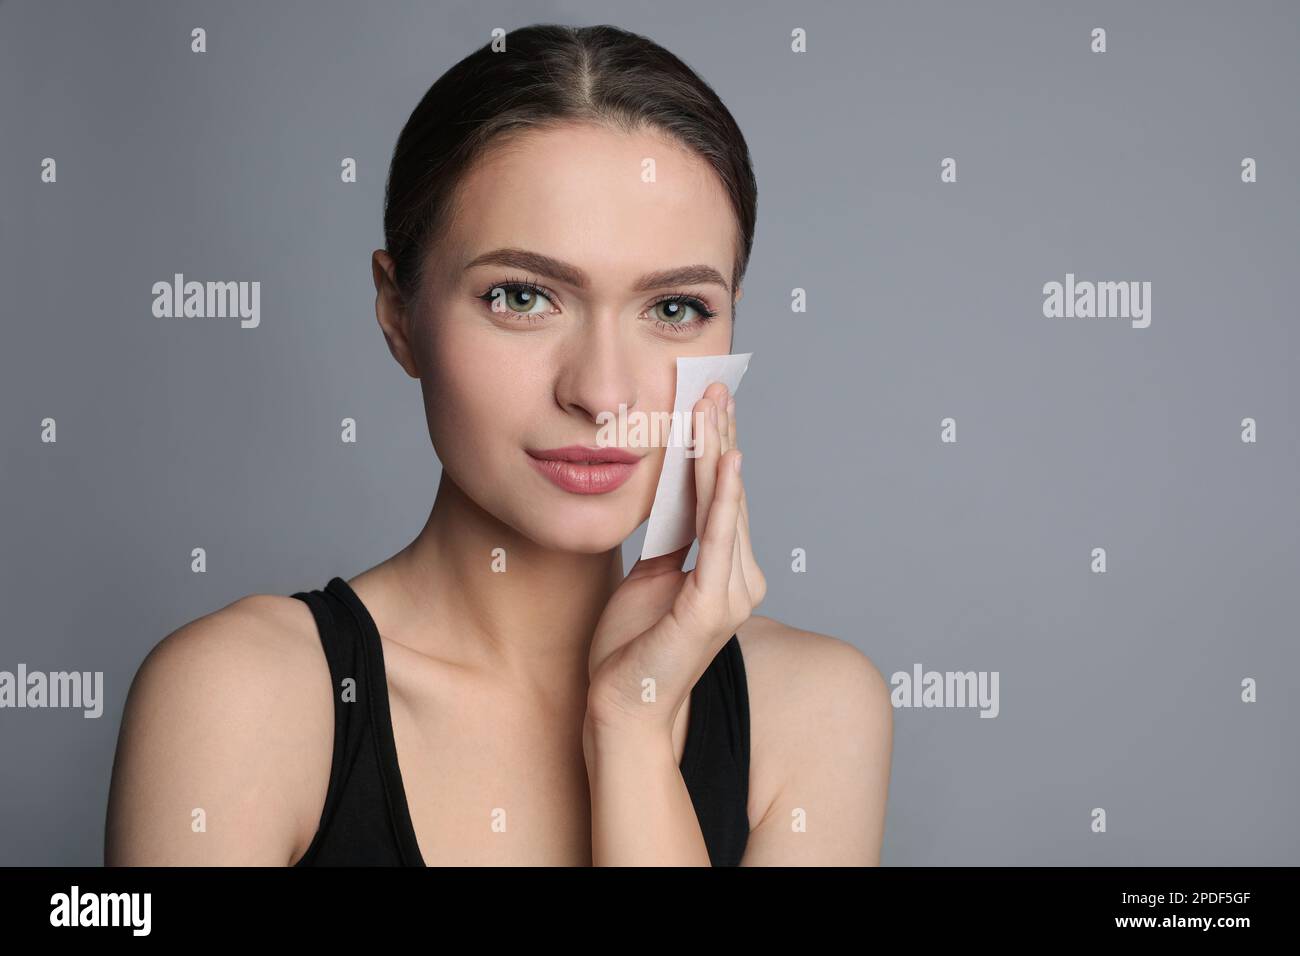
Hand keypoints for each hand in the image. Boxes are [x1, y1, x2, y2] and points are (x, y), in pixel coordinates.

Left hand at [585, 382, 766, 736]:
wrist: (621, 705)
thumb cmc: (632, 647)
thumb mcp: (650, 577)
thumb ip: (670, 541)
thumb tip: (672, 498)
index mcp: (727, 571)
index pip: (721, 498)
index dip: (715, 448)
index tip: (709, 402)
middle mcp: (741, 578)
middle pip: (727, 493)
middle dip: (720, 435)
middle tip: (715, 384)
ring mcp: (731, 592)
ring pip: (723, 505)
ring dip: (718, 450)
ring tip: (714, 404)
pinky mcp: (711, 605)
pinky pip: (718, 538)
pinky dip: (723, 497)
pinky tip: (724, 460)